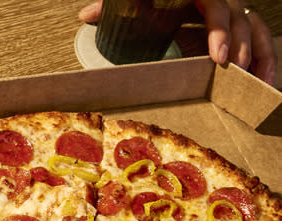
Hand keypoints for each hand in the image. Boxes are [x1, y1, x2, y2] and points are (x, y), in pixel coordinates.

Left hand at [78, 0, 276, 84]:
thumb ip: (112, 6)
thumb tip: (86, 16)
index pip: (216, 6)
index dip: (219, 31)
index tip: (218, 57)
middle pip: (240, 20)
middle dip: (242, 48)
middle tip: (236, 74)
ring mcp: (232, 12)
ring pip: (257, 29)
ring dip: (261, 56)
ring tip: (259, 83)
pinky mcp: (238, 28)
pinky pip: (263, 40)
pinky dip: (266, 60)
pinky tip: (265, 82)